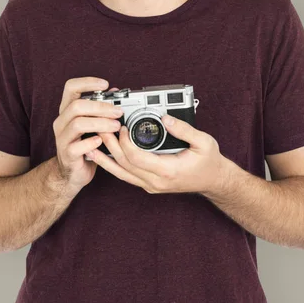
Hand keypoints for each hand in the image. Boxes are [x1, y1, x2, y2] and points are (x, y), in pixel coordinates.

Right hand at [53, 77, 121, 193]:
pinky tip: (101, 142)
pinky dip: (92, 142)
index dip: (87, 82)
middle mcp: (61, 121)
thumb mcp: (92, 123)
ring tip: (116, 126)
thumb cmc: (84, 144)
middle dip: (101, 107)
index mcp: (67, 110)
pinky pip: (77, 146)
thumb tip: (115, 92)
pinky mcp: (67, 154)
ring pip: (78, 123)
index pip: (71, 87)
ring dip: (100, 123)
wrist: (72, 172)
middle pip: (77, 105)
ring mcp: (62, 138)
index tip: (105, 84)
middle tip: (118, 112)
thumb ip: (100, 108)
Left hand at [87, 114, 227, 194]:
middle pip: (124, 164)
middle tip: (99, 127)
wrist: (213, 181)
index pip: (136, 158)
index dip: (124, 142)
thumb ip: (184, 130)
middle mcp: (155, 182)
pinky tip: (101, 156)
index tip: (121, 126)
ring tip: (90, 145)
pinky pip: (126, 175)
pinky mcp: (148, 184)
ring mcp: (150, 185)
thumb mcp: (204, 142)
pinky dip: (112, 165)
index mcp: (168, 171)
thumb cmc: (209, 161)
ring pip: (121, 173)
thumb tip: (166, 118)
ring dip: (105, 158)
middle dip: (110, 145)